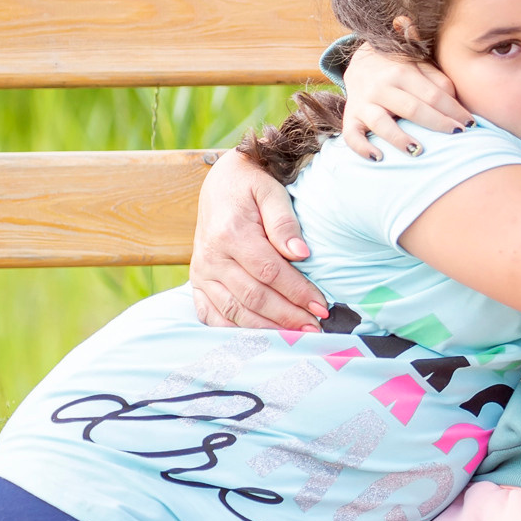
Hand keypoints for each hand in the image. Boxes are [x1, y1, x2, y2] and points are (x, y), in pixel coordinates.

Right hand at [188, 150, 326, 330]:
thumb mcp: (271, 191)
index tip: (322, 306)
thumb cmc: (251, 184)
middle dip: (287, 316)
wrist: (220, 182)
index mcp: (230, 234)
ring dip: (267, 329)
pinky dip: (234, 331)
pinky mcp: (197, 282)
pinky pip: (211, 315)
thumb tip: (301, 254)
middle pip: (253, 297)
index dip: (297, 291)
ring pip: (234, 311)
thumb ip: (285, 223)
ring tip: (296, 337)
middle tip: (316, 328)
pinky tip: (260, 338)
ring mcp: (201, 272)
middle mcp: (211, 257)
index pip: (269, 272)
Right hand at [341, 42, 474, 160]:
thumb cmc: (399, 68)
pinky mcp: (350, 115)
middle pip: (412, 109)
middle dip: (437, 124)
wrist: (359, 61)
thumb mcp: (419, 65)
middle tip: (458, 136)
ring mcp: (363, 102)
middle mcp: (381, 87)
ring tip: (418, 151)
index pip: (433, 95)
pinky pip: (351, 134)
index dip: (454, 110)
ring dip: (399, 138)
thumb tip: (457, 103)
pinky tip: (378, 158)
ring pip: (380, 122)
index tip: (471, 124)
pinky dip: (362, 147)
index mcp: (402, 72)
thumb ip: (438, 80)